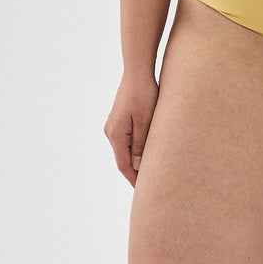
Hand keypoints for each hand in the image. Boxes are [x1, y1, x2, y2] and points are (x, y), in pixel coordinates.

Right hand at [104, 72, 159, 186]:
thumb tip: (138, 166)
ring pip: (125, 149)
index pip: (124, 165)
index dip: (134, 179)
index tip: (144, 191)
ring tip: (151, 171)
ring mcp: (113, 125)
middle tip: (150, 185)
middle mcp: (111, 131)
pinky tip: (146, 152)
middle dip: (135, 172)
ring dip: (136, 160)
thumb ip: (141, 145)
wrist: (137, 72)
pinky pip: (126, 140)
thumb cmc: (144, 94)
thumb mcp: (145, 121)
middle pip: (123, 159)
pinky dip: (135, 149)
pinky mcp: (119, 119)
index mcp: (115, 134)